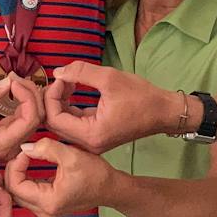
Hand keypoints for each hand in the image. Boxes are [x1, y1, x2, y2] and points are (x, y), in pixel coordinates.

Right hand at [0, 75, 42, 163]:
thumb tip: (7, 81)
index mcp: (3, 144)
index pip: (30, 119)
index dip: (27, 96)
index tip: (13, 82)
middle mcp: (15, 147)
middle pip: (38, 117)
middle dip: (31, 92)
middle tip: (14, 77)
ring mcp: (16, 143)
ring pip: (37, 117)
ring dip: (30, 95)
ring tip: (15, 80)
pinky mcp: (14, 137)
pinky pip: (28, 117)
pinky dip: (26, 101)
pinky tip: (16, 89)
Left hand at [5, 138, 114, 216]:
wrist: (111, 188)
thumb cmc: (96, 173)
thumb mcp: (71, 155)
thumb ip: (45, 148)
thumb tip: (24, 147)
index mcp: (49, 202)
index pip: (15, 185)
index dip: (15, 165)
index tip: (25, 151)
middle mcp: (45, 212)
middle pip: (14, 192)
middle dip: (13, 170)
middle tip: (22, 153)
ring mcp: (46, 212)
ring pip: (18, 194)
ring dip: (17, 175)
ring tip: (23, 157)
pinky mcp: (49, 208)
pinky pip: (28, 195)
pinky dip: (25, 180)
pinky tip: (27, 166)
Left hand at [43, 61, 176, 152]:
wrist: (164, 111)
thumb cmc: (141, 97)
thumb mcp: (110, 78)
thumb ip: (80, 72)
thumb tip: (58, 72)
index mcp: (91, 135)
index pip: (54, 119)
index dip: (52, 96)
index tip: (63, 78)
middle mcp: (89, 144)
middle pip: (55, 124)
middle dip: (53, 99)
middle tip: (63, 79)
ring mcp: (92, 142)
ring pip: (63, 123)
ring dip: (60, 102)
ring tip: (69, 81)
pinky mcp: (96, 136)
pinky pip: (74, 123)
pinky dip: (70, 107)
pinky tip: (74, 90)